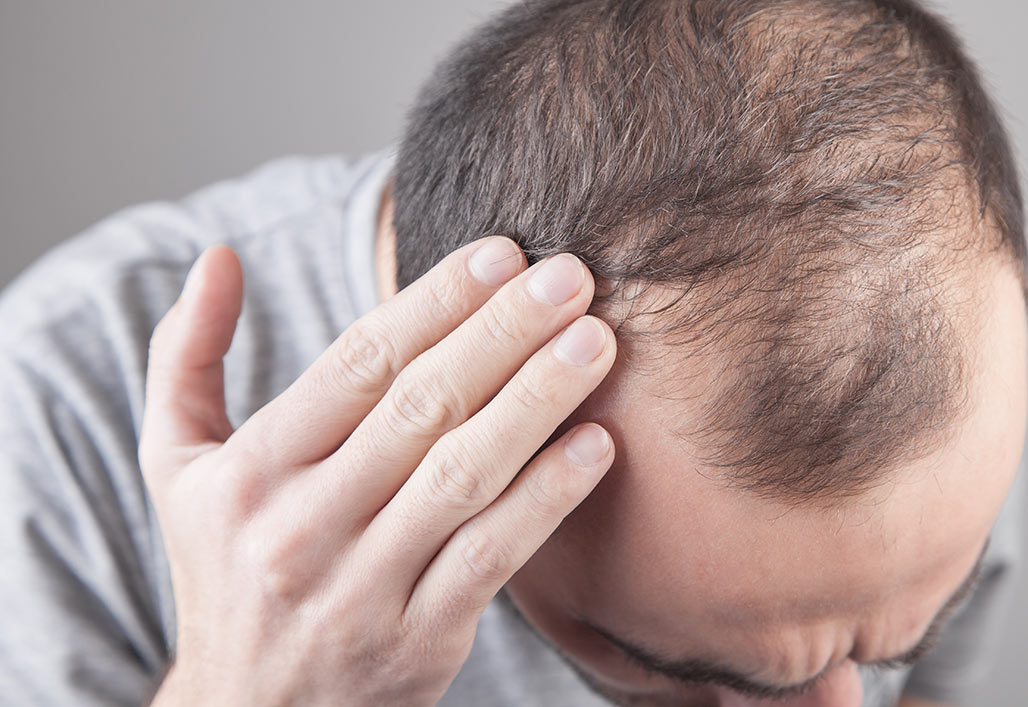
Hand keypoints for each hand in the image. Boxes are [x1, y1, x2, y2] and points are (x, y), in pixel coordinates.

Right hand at [139, 237, 615, 705]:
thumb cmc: (225, 569)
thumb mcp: (178, 467)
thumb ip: (186, 359)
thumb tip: (218, 255)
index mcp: (251, 471)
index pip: (358, 364)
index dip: (437, 301)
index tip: (503, 253)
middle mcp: (301, 526)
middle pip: (422, 407)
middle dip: (505, 333)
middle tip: (572, 276)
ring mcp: (362, 588)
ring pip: (464, 475)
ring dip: (538, 402)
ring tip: (595, 344)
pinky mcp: (418, 640)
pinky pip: (493, 556)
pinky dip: (548, 498)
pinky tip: (597, 445)